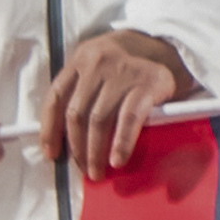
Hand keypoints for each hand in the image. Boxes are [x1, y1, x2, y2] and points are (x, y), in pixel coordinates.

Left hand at [45, 29, 195, 178]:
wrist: (169, 48)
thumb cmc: (126, 66)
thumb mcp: (98, 66)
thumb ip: (81, 90)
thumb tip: (62, 139)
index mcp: (81, 58)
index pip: (56, 97)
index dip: (49, 129)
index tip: (52, 153)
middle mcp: (98, 62)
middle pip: (77, 113)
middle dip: (77, 148)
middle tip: (83, 169)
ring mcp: (123, 72)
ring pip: (99, 120)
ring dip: (96, 152)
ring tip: (98, 171)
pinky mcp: (147, 83)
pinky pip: (129, 119)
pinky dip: (121, 143)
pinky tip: (118, 159)